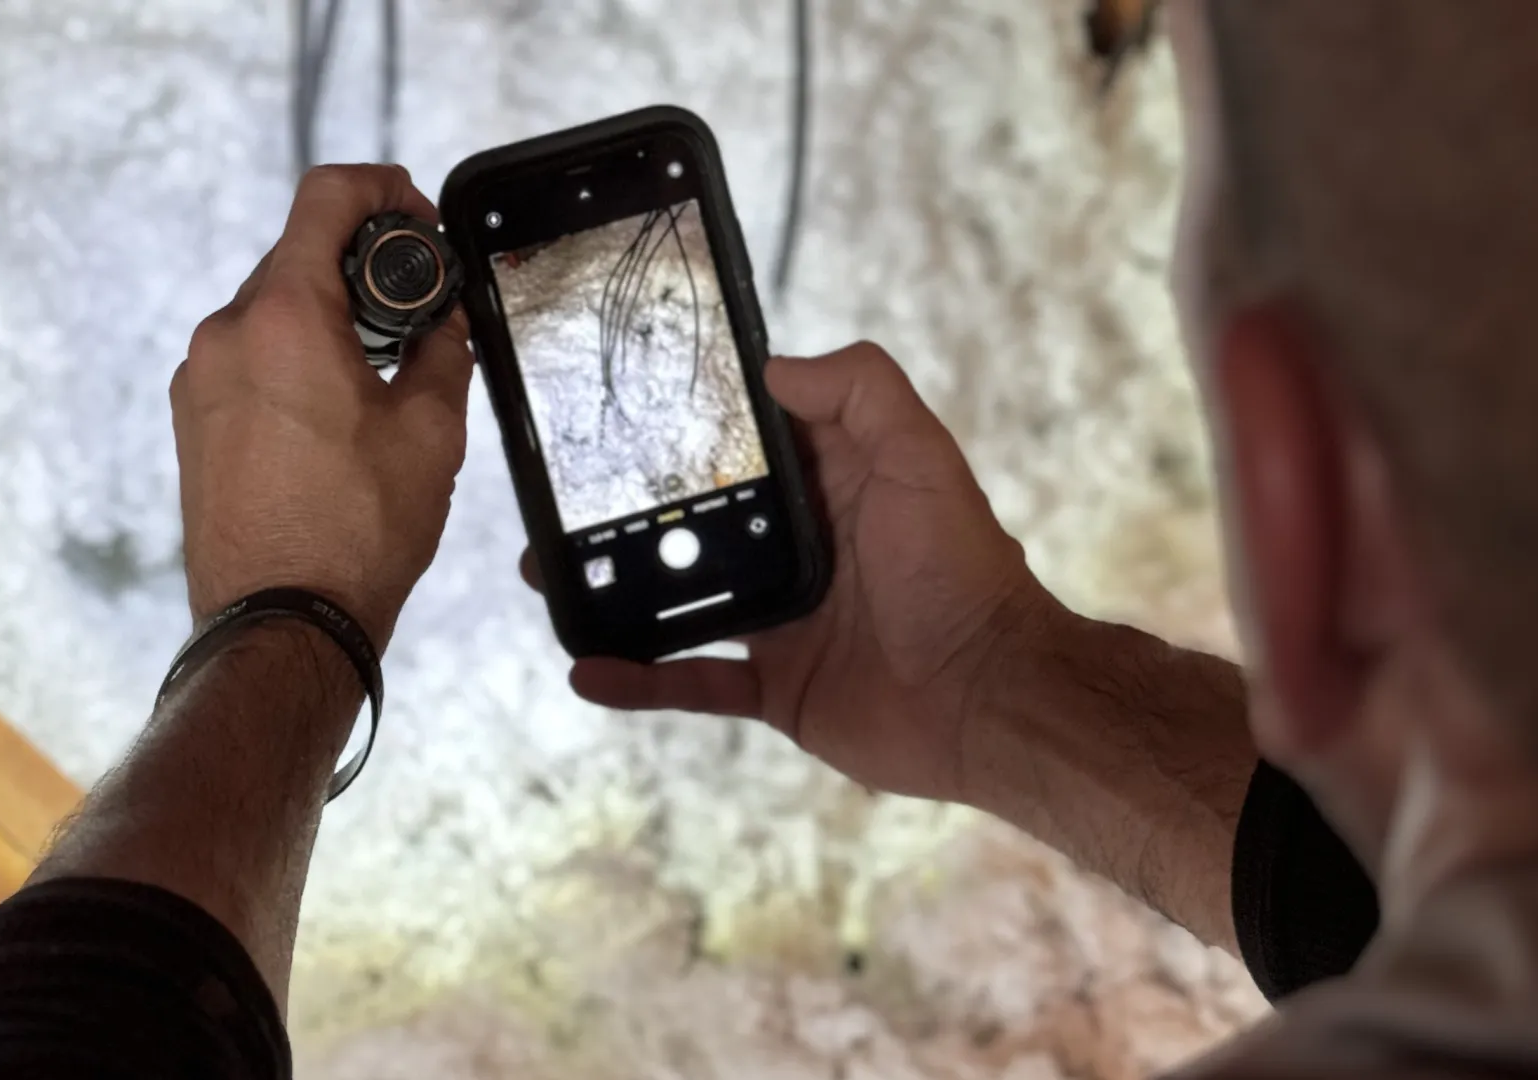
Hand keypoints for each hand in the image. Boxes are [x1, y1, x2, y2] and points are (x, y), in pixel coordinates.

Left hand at [172, 165, 472, 645]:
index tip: (421, 221)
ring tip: (383, 374)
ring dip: (329, 320)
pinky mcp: (193, 422)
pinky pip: (249, 361)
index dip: (384, 189)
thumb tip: (448, 321)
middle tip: (421, 311)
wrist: (282, 624)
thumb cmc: (358, 530)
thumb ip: (444, 355)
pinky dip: (295, 362)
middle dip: (363, 270)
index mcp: (283, 318)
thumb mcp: (432, 433)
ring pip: (272, 313)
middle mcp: (225, 334)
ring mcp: (200, 380)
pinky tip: (338, 414)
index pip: (326, 198)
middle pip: (298, 258)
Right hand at [525, 342, 1062, 803]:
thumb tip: (772, 366)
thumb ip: (859, 391)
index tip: (619, 408)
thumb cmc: (961, 571)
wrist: (990, 697)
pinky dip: (640, 679)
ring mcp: (783, 620)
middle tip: (561, 498)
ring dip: (615, 590)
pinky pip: (694, 681)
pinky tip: (587, 668)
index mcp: (830, 485)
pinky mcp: (777, 687)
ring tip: (547, 576)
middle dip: (627, 511)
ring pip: (680, 599)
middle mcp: (800, 548)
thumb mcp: (919, 455)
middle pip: (696, 521)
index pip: (745, 445)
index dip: (688, 427)